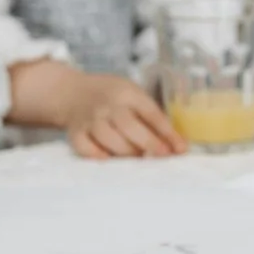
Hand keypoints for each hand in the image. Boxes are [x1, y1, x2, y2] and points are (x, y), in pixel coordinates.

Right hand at [6, 60, 184, 156]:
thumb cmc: (113, 97)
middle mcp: (107, 105)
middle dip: (149, 143)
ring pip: (108, 138)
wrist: (73, 92)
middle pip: (128, 126)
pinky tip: (110, 160)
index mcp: (127, 93)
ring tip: (138, 157)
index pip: (150, 112)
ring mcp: (89, 119)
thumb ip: (151, 117)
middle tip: (162, 156)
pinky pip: (86, 148)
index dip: (166, 132)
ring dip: (126, 152)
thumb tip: (176, 145)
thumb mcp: (134, 96)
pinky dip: (98, 156)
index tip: (179, 148)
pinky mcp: (75, 133)